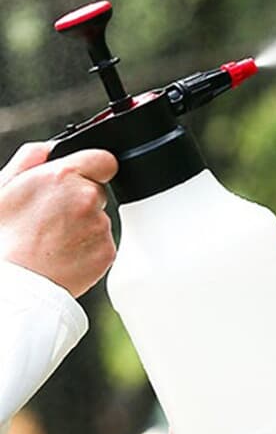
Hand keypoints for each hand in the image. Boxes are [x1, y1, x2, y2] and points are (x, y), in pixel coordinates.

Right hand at [0, 142, 117, 296]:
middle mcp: (87, 198)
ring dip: (82, 226)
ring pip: (98, 219)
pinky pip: (101, 244)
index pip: (103, 159)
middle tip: (51, 218)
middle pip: (97, 191)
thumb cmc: (1, 238)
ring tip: (51, 240)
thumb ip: (28, 160)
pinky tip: (61, 255)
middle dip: (80, 200)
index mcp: (63, 176)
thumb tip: (46, 149)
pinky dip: (87, 249)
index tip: (81, 178)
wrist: (12, 284)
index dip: (91, 168)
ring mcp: (99, 226)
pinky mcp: (107, 251)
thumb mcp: (1, 188)